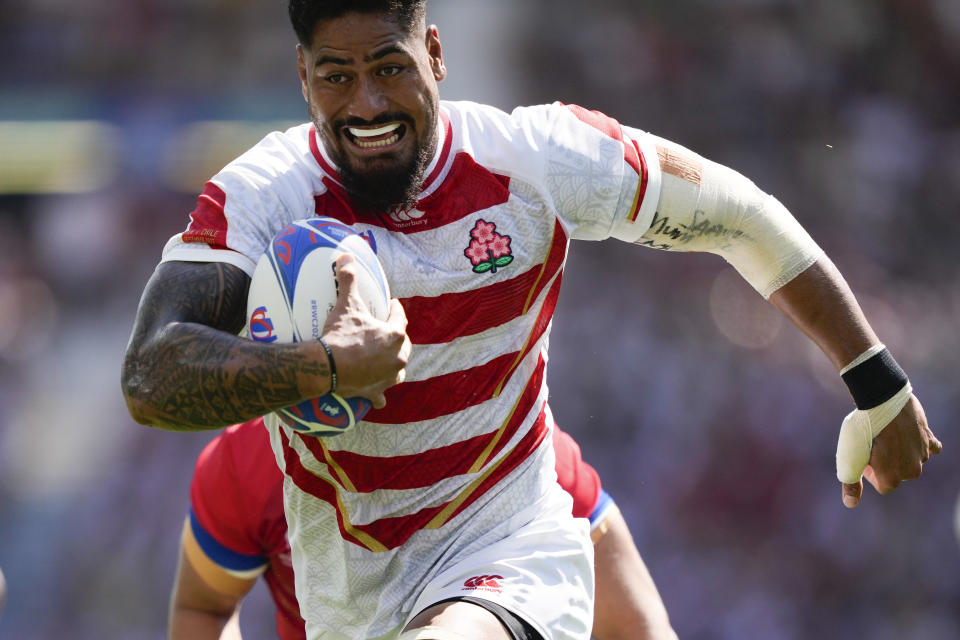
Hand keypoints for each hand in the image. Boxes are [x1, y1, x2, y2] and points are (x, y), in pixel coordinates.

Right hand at [322, 254, 410, 407]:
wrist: (326, 367)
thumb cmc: (340, 335)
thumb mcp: (346, 305)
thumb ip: (348, 280)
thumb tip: (346, 257)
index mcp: (395, 335)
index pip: (400, 318)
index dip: (394, 310)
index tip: (390, 305)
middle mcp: (398, 357)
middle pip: (403, 345)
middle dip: (397, 338)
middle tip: (386, 331)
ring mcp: (388, 377)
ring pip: (398, 370)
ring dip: (394, 365)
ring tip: (386, 360)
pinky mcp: (376, 392)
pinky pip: (382, 395)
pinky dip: (380, 394)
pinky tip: (379, 396)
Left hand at [841, 394, 941, 507]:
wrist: (881, 400)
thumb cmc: (862, 429)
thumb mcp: (848, 457)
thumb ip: (850, 482)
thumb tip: (850, 504)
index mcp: (893, 477)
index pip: (882, 485)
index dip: (870, 471)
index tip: (865, 456)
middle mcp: (912, 469)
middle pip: (897, 473)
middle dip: (886, 462)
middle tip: (874, 443)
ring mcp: (923, 454)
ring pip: (911, 459)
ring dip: (900, 451)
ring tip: (886, 435)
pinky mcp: (929, 438)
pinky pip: (929, 447)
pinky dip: (920, 443)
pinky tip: (908, 434)